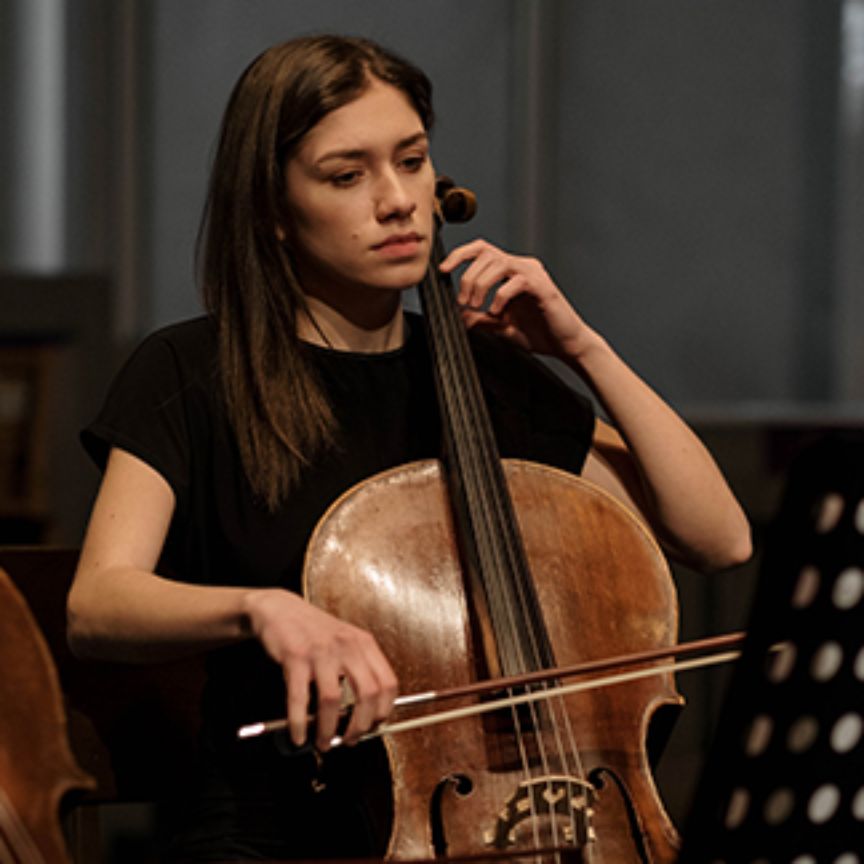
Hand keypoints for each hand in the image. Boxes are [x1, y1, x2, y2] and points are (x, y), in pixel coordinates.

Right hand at [243, 589, 397, 749]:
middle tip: (350, 741)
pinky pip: (300, 698)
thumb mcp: (345, 641)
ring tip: (323, 743)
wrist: (280, 609)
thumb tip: (363, 714)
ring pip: (333, 700)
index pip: (388, 683)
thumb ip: (357, 669)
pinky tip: (298, 735)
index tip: (374, 727)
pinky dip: (299, 723)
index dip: (384, 711)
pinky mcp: (295, 657)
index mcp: (364, 643)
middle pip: (367, 694)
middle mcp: (348, 646)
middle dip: (360, 726)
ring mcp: (322, 651)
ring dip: (328, 730)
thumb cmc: (314, 631)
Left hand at [439, 239, 597, 360]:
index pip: (481, 250)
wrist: (567, 345)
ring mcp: (534, 274)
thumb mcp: (501, 327)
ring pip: (499, 263)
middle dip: (468, 277)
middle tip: (464, 301)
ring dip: (481, 284)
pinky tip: (497, 313)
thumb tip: (459, 314)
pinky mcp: (543, 287)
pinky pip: (516, 281)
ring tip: (477, 305)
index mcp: (511, 272)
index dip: (460, 255)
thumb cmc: (540, 334)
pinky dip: (500, 296)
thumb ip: (481, 319)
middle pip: (486, 254)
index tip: (443, 271)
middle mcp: (522, 267)